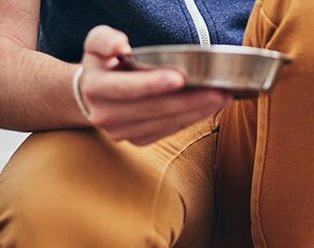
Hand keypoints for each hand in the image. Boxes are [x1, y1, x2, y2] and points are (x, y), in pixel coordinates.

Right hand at [78, 25, 231, 144]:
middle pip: (155, 109)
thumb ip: (105, 40)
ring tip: (222, 98)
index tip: (180, 77)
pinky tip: (209, 108)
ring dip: (197, 112)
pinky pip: (169, 130)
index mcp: (96, 88)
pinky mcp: (138, 140)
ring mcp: (123, 132)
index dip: (153, 84)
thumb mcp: (96, 44)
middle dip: (190, 100)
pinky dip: (191, 120)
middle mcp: (107, 115)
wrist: (91, 96)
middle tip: (219, 91)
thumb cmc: (102, 64)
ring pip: (166, 122)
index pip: (127, 88)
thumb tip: (121, 45)